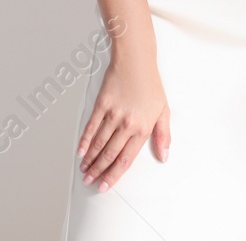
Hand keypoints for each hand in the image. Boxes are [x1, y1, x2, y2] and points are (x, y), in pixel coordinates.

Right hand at [76, 53, 168, 192]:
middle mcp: (127, 124)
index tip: (105, 185)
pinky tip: (80, 150)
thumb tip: (164, 156)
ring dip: (90, 159)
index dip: (114, 175)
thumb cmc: (150, 84)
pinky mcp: (102, 104)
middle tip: (90, 181)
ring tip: (84, 170)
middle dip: (99, 171)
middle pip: (110, 154)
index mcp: (143, 128)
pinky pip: (91, 126)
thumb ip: (163, 136)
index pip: (126, 159)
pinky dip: (85, 140)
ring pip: (99, 143)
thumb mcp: (164, 110)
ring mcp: (113, 114)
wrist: (136, 60)